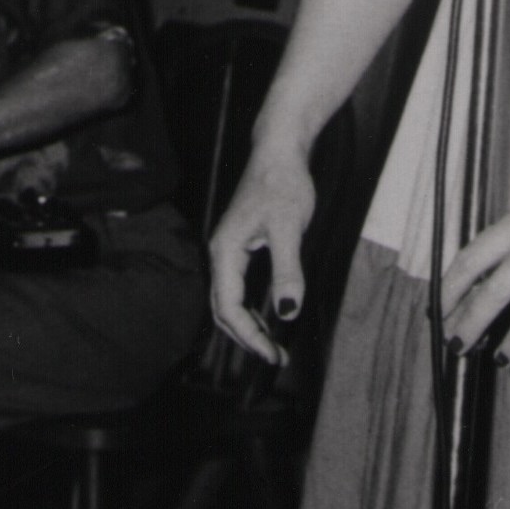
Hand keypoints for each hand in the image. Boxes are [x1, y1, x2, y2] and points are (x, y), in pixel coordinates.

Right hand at [208, 143, 317, 365]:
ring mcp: (229, 249)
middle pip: (223, 308)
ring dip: (248, 324)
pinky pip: (238, 287)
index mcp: (225, 251)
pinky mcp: (241, 244)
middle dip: (247, 336)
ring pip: (229, 299)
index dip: (249, 335)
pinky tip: (268, 315)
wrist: (279, 151)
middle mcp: (221, 253)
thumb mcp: (288, 227)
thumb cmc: (283, 183)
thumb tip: (287, 311)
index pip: (229, 306)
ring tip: (272, 345)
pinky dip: (250, 307)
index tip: (271, 354)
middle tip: (274, 357)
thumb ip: (287, 270)